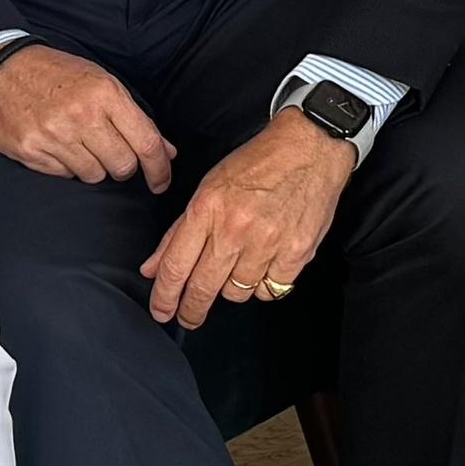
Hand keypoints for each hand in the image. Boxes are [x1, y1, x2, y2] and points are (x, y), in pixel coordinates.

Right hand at [0, 47, 175, 189]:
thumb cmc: (55, 74)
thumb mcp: (101, 83)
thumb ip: (135, 118)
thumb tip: (168, 152)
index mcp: (105, 94)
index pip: (146, 143)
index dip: (160, 169)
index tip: (161, 181)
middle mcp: (82, 115)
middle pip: (123, 166)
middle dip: (123, 166)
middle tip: (110, 152)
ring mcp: (55, 135)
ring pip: (95, 176)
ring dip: (93, 166)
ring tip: (78, 143)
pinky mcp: (31, 150)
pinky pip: (65, 175)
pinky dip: (66, 166)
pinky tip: (56, 144)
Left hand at [141, 109, 351, 328]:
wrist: (310, 148)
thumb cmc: (259, 163)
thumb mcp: (209, 187)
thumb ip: (180, 231)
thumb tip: (154, 267)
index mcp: (207, 209)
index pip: (175, 266)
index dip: (164, 297)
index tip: (161, 310)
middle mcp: (235, 229)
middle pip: (203, 287)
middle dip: (191, 310)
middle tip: (187, 317)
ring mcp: (268, 243)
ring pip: (237, 293)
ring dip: (231, 289)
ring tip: (235, 271)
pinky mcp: (296, 253)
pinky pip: (270, 290)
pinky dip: (262, 286)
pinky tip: (262, 269)